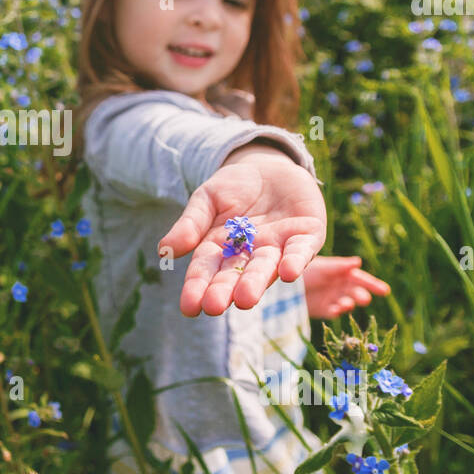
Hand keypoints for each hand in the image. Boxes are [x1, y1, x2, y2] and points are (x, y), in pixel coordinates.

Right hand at [157, 143, 326, 316]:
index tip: (189, 308)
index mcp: (221, 249)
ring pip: (267, 267)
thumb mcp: (206, 199)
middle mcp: (250, 255)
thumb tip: (165, 250)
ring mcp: (279, 246)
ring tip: (245, 299)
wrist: (271, 166)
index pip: (206, 271)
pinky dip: (296, 261)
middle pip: (236, 275)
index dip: (197, 288)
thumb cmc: (233, 187)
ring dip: (257, 282)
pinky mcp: (308, 235)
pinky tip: (288, 273)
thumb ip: (191, 224)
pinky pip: (303, 250)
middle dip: (225, 291)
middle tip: (214, 307)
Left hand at [302, 255, 390, 318]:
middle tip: (362, 298)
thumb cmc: (306, 270)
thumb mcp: (323, 266)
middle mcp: (341, 287)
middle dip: (361, 295)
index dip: (373, 284)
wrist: (284, 282)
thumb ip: (339, 266)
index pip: (362, 279)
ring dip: (349, 304)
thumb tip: (358, 261)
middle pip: (357, 292)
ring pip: (348, 303)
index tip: (385, 291)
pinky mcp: (323, 310)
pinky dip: (337, 312)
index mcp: (343, 274)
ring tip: (345, 303)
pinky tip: (335, 309)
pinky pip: (334, 312)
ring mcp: (333, 299)